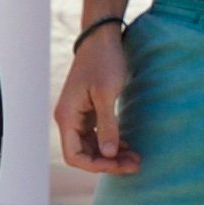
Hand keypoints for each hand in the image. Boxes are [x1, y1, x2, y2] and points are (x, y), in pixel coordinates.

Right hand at [54, 23, 136, 175]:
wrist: (101, 39)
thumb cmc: (103, 62)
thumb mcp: (106, 94)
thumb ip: (107, 126)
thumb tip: (108, 154)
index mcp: (67, 116)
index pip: (74, 155)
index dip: (96, 165)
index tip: (119, 164)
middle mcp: (69, 119)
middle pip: (84, 154)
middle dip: (109, 163)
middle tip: (135, 164)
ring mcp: (78, 116)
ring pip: (92, 147)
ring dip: (112, 155)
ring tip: (136, 158)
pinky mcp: (88, 111)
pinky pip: (97, 136)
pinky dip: (111, 143)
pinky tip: (128, 145)